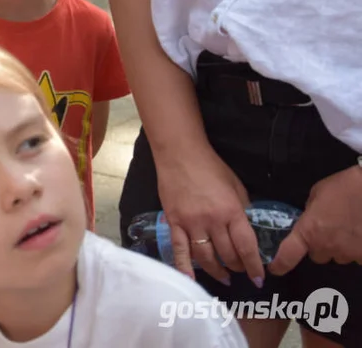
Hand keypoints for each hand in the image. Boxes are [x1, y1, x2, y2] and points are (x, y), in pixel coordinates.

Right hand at [156, 145, 264, 286]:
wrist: (180, 154)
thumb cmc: (211, 167)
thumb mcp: (236, 186)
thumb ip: (242, 209)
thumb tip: (245, 229)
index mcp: (231, 211)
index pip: (246, 246)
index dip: (254, 266)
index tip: (259, 278)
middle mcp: (212, 221)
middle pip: (227, 254)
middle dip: (237, 267)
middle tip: (240, 271)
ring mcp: (191, 223)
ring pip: (205, 257)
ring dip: (217, 271)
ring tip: (224, 277)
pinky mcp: (174, 222)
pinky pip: (179, 250)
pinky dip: (185, 267)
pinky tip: (191, 280)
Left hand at [270, 164, 361, 274]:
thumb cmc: (344, 187)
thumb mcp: (317, 194)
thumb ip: (310, 211)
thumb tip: (311, 218)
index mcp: (309, 231)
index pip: (288, 255)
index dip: (279, 264)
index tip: (275, 269)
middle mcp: (326, 246)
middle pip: (317, 256)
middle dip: (320, 245)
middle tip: (328, 229)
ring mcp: (348, 253)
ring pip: (338, 257)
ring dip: (340, 247)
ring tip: (348, 228)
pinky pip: (357, 257)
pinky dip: (357, 248)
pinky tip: (360, 233)